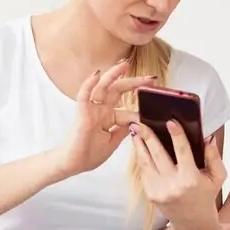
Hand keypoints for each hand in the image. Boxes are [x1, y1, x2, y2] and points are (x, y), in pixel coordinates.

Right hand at [51, 59, 153, 178]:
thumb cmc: (88, 155)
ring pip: (102, 87)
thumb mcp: (112, 142)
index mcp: (108, 117)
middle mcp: (100, 110)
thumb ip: (123, 130)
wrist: (73, 165)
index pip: (128, 108)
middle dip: (134, 83)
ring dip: (113, 75)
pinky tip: (97, 74)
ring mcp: (91, 110)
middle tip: (151, 78)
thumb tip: (138, 122)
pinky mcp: (82, 114)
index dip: (142, 105)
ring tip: (124, 64)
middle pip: (118, 91)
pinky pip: (84, 95)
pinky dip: (89, 84)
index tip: (156, 100)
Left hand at [130, 120, 226, 223]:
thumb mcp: (217, 177)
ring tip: (135, 131)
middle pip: (158, 154)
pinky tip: (139, 146)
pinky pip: (144, 171)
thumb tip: (207, 137)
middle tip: (141, 122)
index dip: (176, 136)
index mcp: (191, 179)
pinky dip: (140, 157)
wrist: (192, 221)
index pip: (182, 152)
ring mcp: (159, 190)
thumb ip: (214, 156)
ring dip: (139, 145)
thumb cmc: (205, 195)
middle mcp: (173, 185)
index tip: (170, 122)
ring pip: (146, 162)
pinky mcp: (150, 193)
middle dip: (148, 136)